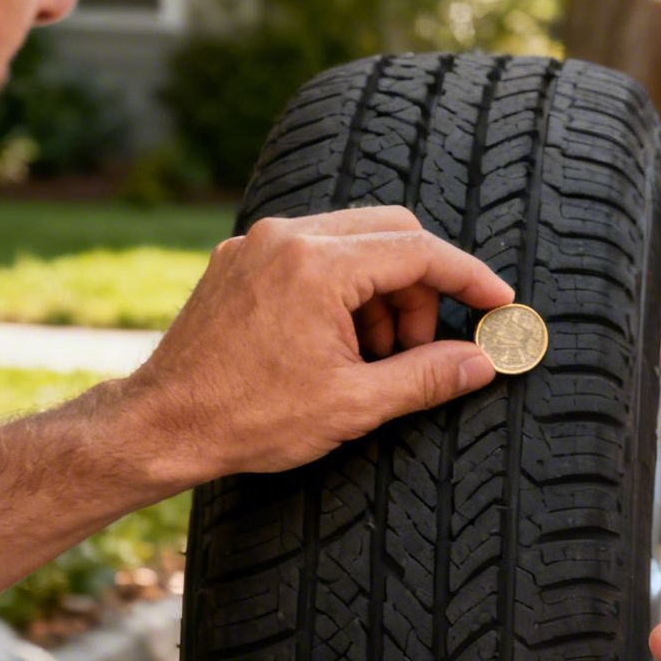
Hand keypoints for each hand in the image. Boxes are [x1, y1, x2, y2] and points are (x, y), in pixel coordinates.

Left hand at [114, 207, 515, 489]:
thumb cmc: (249, 418)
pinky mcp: (240, 259)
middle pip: (391, 234)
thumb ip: (428, 376)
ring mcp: (259, 244)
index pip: (419, 251)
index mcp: (317, 266)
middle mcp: (286, 237)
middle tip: (428, 347)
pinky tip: (341, 346)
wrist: (161, 425)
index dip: (469, 278)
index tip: (499, 304)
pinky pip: (315, 255)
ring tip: (375, 361)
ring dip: (383, 295)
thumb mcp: (354, 404)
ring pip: (354, 244)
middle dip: (423, 288)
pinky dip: (344, 293)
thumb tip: (485, 362)